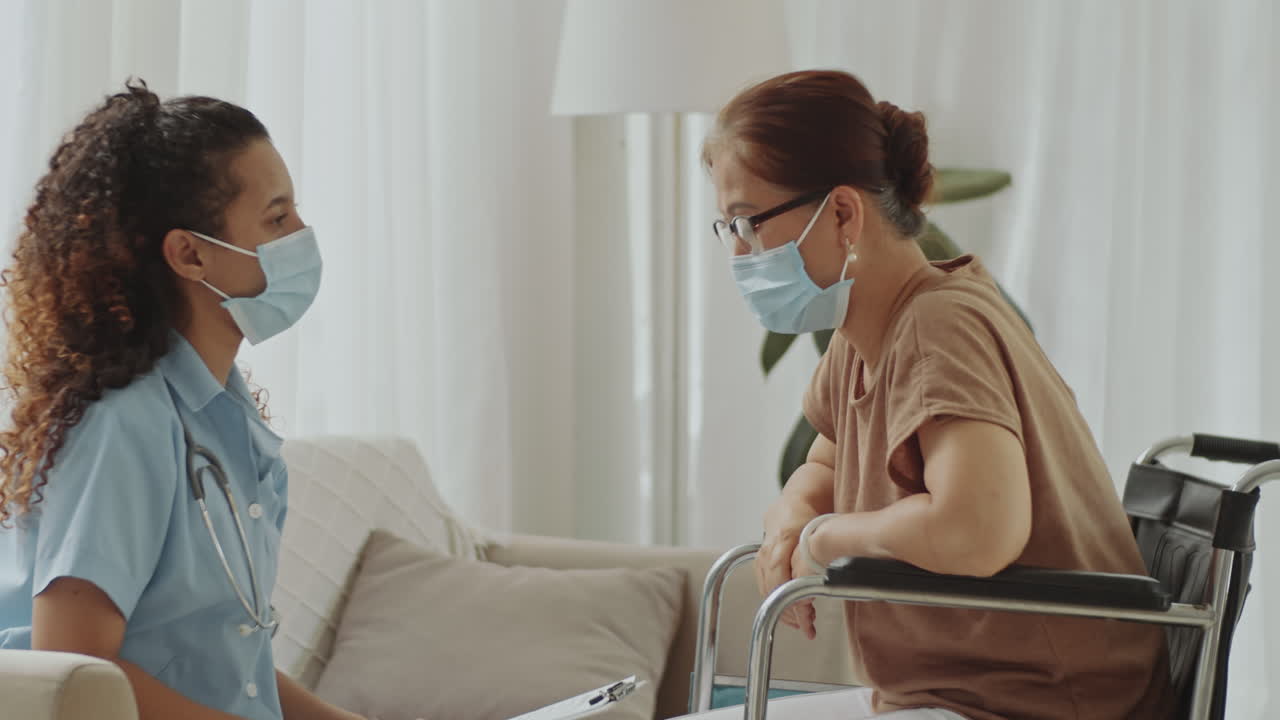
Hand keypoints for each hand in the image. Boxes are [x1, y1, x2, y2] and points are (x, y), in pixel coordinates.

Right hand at [757, 496, 818, 638]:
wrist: (796, 501)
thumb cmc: (811, 515)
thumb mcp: (820, 532)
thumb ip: (819, 552)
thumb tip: (826, 576)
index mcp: (782, 539)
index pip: (779, 578)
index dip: (791, 600)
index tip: (805, 616)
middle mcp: (768, 549)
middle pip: (772, 588)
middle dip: (789, 612)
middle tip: (807, 627)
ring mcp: (762, 555)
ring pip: (767, 590)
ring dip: (784, 608)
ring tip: (803, 621)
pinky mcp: (761, 562)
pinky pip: (765, 585)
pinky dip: (778, 600)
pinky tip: (792, 609)